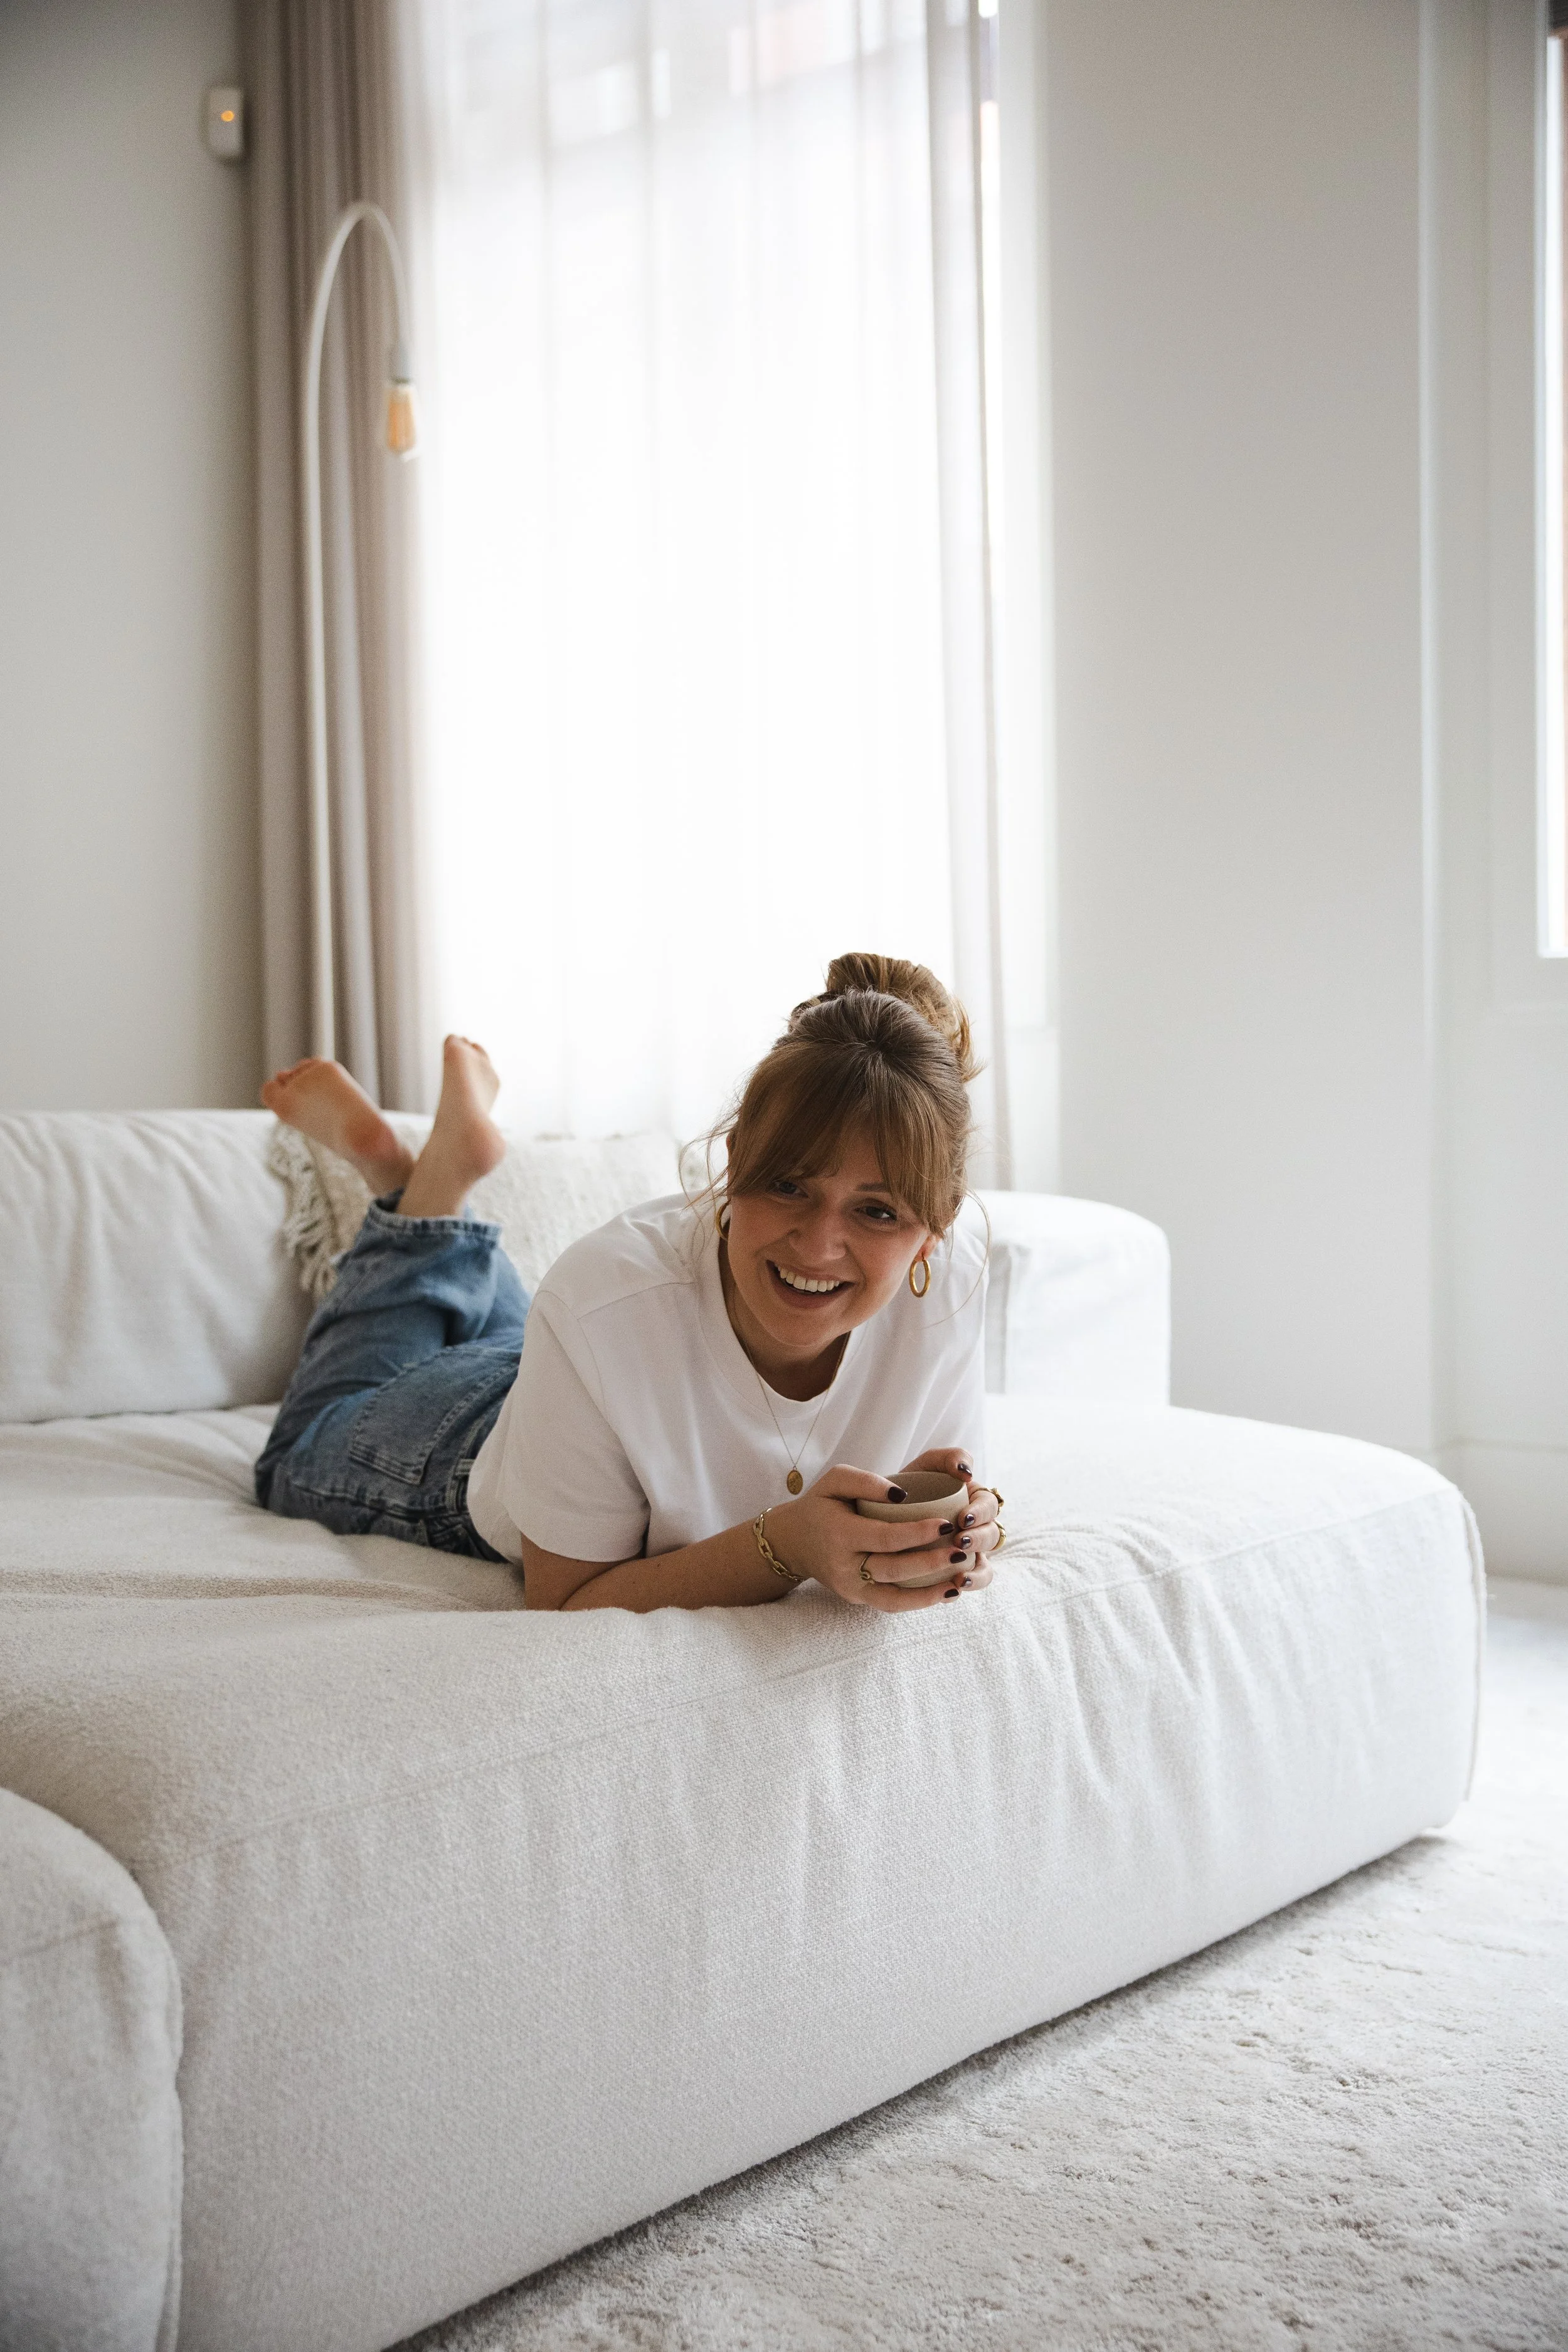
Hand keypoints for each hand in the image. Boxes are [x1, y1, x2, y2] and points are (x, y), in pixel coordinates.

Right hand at [765, 1460, 990, 1611]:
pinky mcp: (857, 1599)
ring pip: (894, 1597)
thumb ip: (867, 1481)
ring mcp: (850, 1588)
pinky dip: (919, 1602)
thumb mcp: (835, 1480)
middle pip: (893, 1568)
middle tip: (961, 1549)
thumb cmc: (822, 1505)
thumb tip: (902, 1495)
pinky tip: (946, 1593)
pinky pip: (891, 1605)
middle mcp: (844, 1566)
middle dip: (931, 1562)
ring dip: (930, 1591)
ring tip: (960, 1580)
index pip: (885, 1537)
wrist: (794, 1541)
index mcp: (840, 1533)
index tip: (946, 1524)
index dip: (917, 1533)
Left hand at [891, 1447, 1001, 1586]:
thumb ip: (949, 1457)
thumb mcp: (927, 1465)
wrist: (879, 1511)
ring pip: (985, 1566)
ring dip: (977, 1572)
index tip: (963, 1517)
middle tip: (959, 1540)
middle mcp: (975, 1529)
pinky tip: (954, 1589)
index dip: (982, 1513)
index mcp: (975, 1501)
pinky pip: (968, 1584)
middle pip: (992, 1536)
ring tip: (961, 1576)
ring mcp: (966, 1553)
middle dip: (980, 1540)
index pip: (990, 1506)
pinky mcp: (953, 1573)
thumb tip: (967, 1472)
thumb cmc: (910, 1485)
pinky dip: (967, 1586)